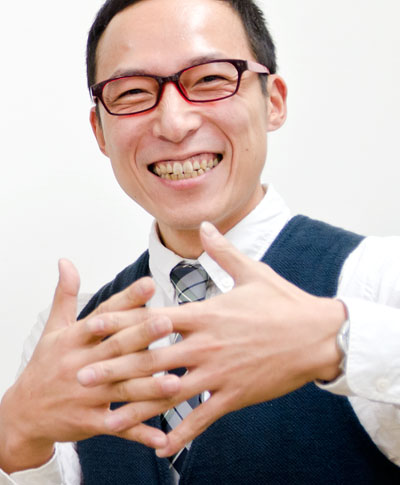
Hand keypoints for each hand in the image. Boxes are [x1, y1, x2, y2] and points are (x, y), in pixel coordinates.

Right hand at [0, 260, 179, 472]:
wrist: (22, 413)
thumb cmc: (45, 365)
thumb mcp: (53, 329)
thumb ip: (64, 295)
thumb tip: (66, 261)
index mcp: (74, 339)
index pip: (103, 315)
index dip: (126, 299)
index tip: (149, 284)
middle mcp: (80, 365)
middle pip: (115, 348)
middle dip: (141, 335)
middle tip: (168, 322)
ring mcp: (86, 395)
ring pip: (122, 389)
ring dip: (149, 386)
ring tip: (177, 380)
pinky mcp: (90, 422)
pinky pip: (119, 427)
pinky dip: (140, 433)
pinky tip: (164, 437)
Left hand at [101, 222, 344, 457]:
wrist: (318, 336)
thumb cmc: (283, 301)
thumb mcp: (252, 271)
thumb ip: (222, 250)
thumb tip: (204, 224)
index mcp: (206, 313)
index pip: (154, 318)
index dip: (121, 322)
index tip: (91, 327)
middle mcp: (206, 344)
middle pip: (151, 359)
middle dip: (114, 369)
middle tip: (80, 378)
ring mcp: (220, 373)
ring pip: (169, 393)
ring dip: (136, 407)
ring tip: (106, 419)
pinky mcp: (235, 396)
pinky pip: (203, 418)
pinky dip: (181, 435)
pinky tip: (160, 448)